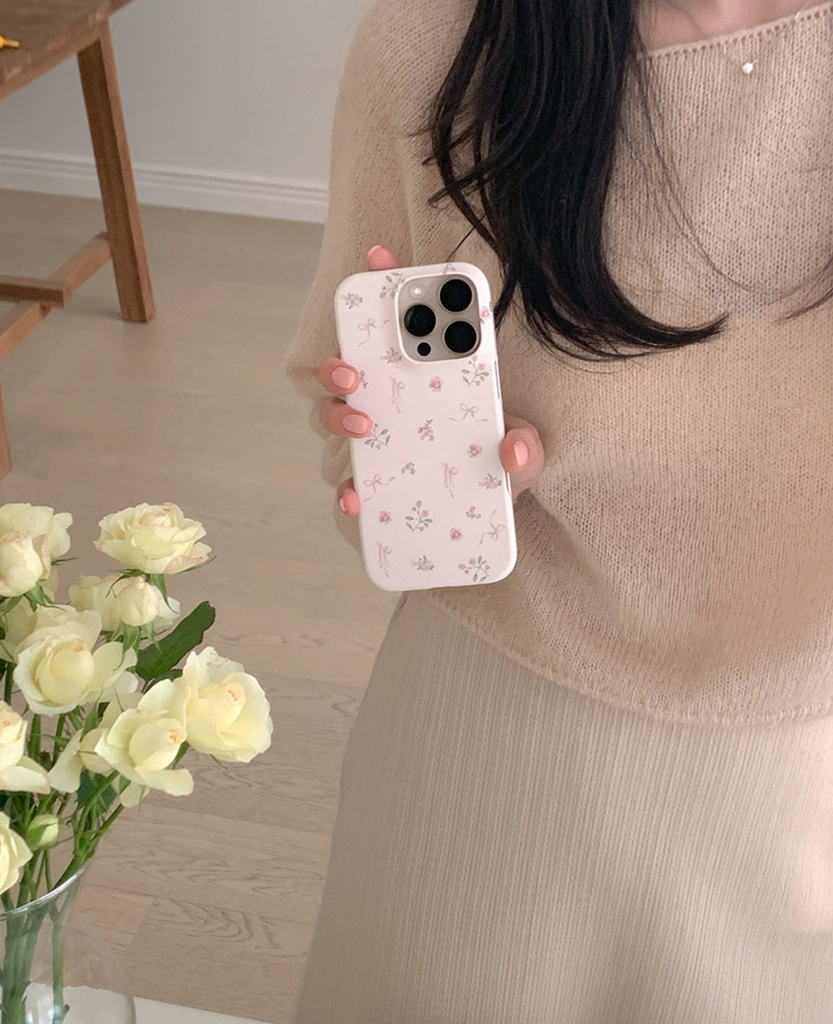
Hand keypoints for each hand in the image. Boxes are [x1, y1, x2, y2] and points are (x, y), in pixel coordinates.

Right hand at [318, 245, 543, 516]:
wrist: (481, 519)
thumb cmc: (493, 470)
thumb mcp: (519, 456)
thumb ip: (527, 450)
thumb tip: (514, 447)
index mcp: (428, 377)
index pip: (401, 325)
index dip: (385, 284)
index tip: (379, 257)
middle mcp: (391, 401)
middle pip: (348, 367)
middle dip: (341, 359)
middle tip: (355, 370)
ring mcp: (375, 442)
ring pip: (335, 417)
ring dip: (338, 414)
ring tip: (363, 424)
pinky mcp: (369, 486)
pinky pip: (348, 484)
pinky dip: (347, 491)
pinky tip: (356, 498)